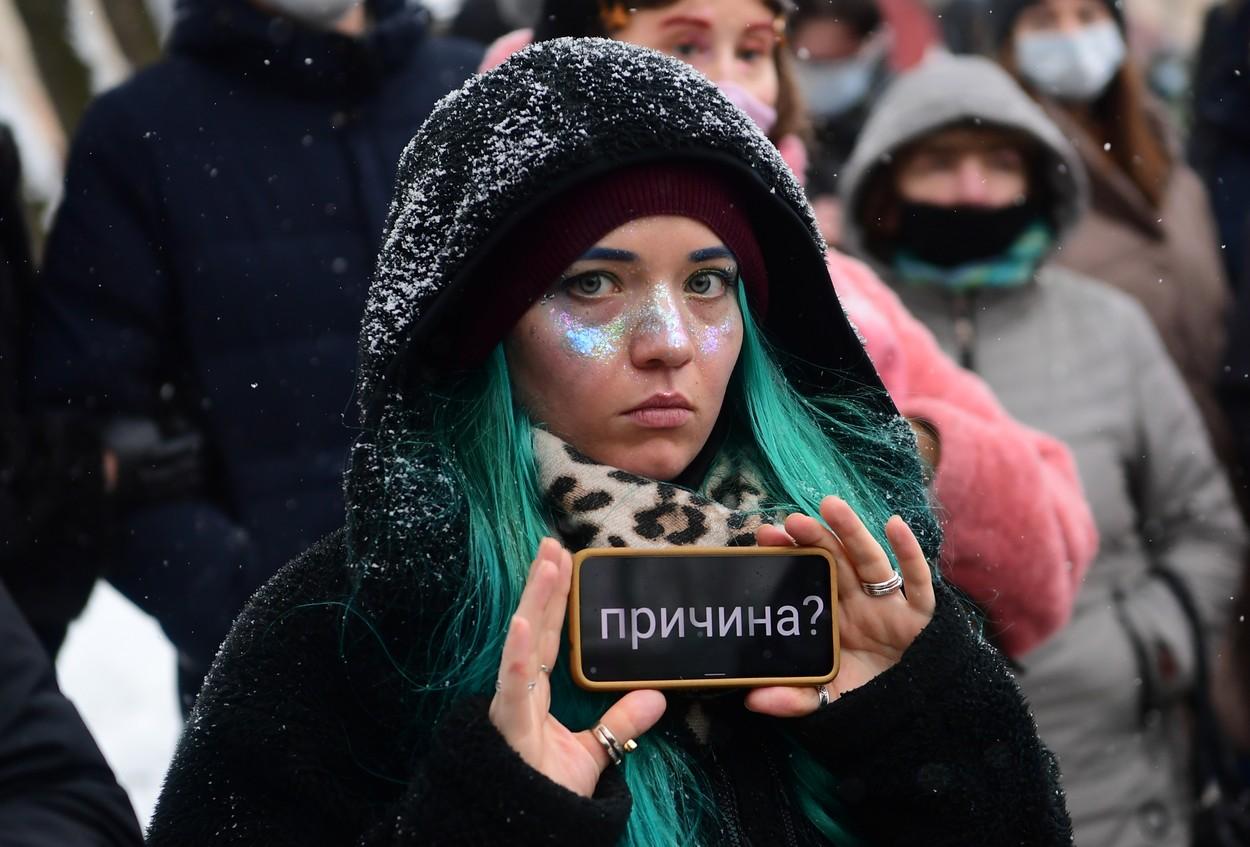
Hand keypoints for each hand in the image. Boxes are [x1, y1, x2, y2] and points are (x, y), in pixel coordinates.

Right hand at [489, 538, 666, 796]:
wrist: (528, 834)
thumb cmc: (547, 797)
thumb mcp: (594, 755)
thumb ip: (619, 724)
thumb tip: (655, 698)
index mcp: (535, 696)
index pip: (548, 637)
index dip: (553, 600)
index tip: (562, 563)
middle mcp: (519, 694)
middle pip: (533, 629)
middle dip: (542, 585)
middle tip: (552, 544)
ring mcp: (511, 706)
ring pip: (523, 644)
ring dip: (534, 601)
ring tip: (546, 564)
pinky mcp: (510, 725)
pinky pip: (514, 684)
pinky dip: (518, 652)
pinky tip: (524, 620)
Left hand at [745, 496, 934, 717]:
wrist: (914, 715)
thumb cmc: (868, 698)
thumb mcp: (827, 700)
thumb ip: (794, 698)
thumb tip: (752, 700)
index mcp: (831, 616)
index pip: (807, 578)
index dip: (788, 556)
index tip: (764, 537)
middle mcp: (857, 602)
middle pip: (834, 560)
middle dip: (814, 538)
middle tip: (791, 520)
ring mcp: (888, 604)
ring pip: (869, 561)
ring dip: (852, 531)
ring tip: (830, 505)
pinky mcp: (920, 614)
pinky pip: (917, 580)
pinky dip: (909, 552)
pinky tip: (895, 525)